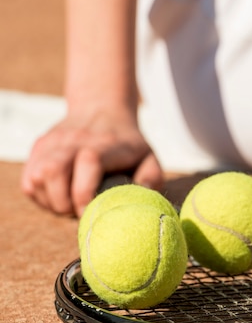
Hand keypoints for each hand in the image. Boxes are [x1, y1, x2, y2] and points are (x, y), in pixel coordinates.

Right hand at [21, 109, 162, 216]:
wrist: (102, 109)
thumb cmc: (128, 144)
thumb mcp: (148, 157)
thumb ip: (151, 178)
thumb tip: (142, 199)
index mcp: (106, 144)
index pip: (88, 161)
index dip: (85, 192)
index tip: (91, 212)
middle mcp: (75, 139)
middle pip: (53, 171)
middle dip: (64, 203)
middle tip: (80, 213)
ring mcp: (54, 142)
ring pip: (37, 177)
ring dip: (51, 201)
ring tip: (71, 205)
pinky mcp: (39, 147)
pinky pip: (29, 180)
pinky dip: (41, 196)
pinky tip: (60, 197)